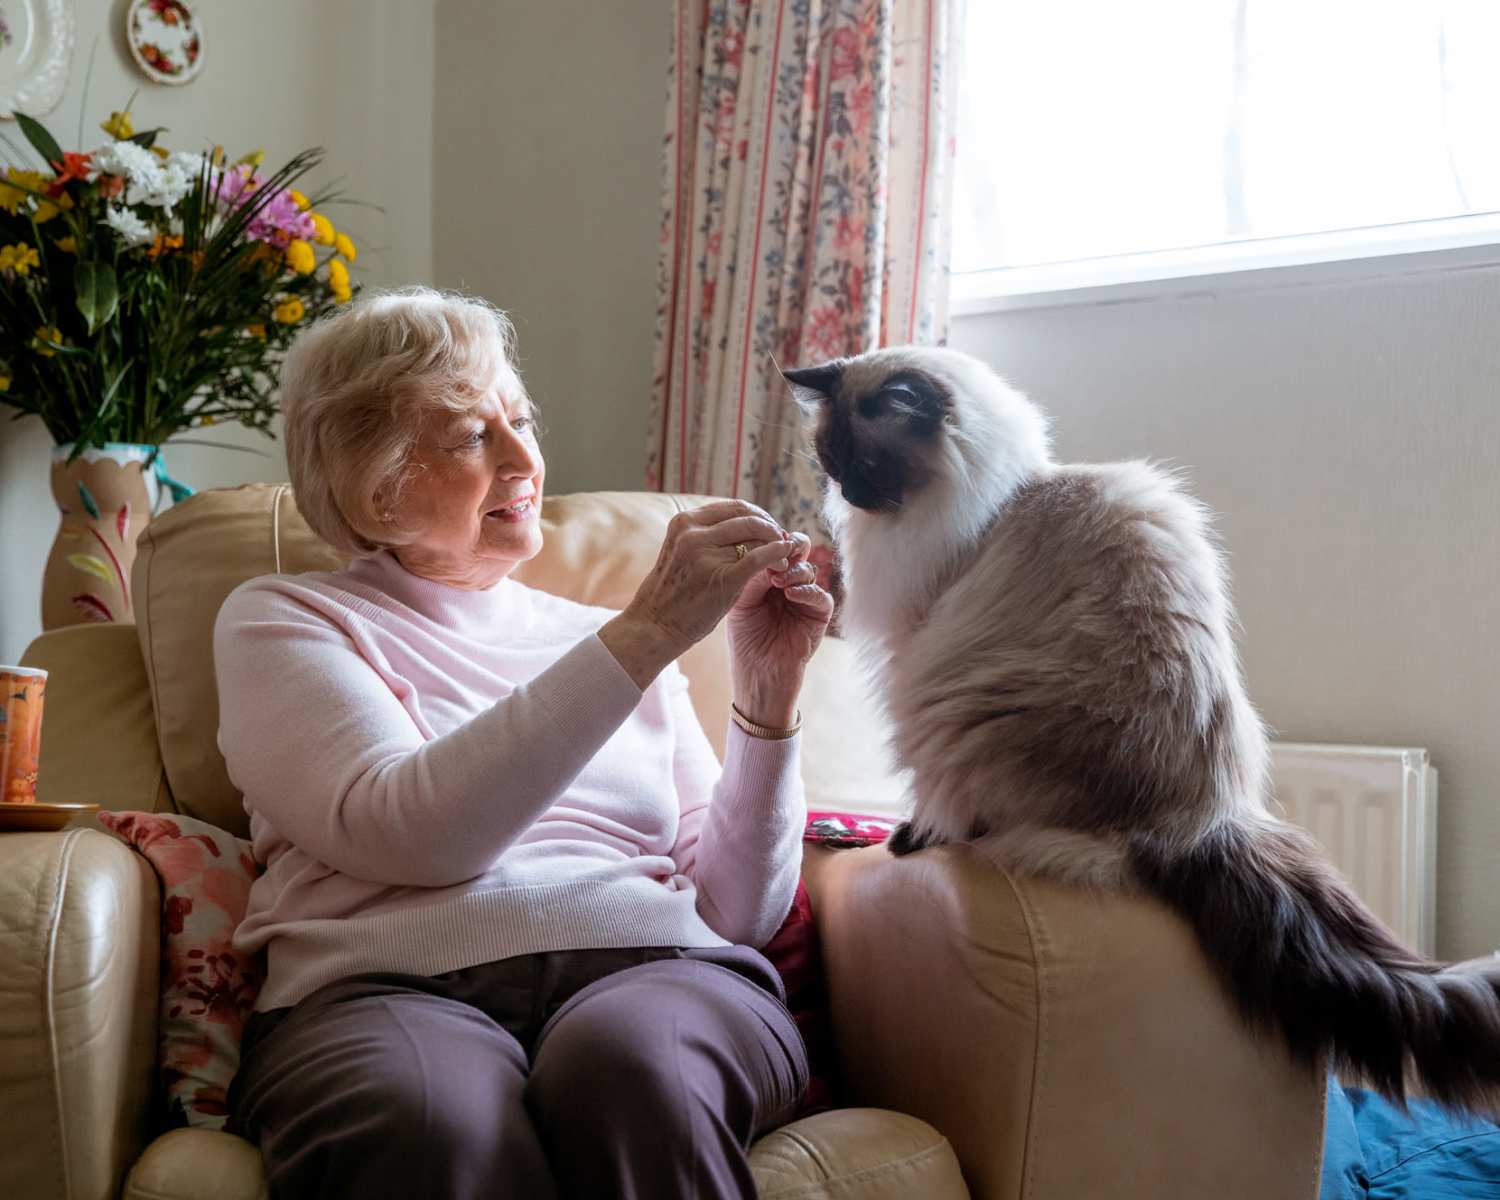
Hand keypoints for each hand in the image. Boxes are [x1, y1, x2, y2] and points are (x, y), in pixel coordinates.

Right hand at [600, 501, 795, 688]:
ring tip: (784, 556)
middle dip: (771, 527)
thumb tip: (745, 526)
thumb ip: (706, 537)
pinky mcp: (722, 577)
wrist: (653, 627)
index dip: (758, 515)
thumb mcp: (680, 552)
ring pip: (756, 535)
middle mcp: (693, 533)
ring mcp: (706, 554)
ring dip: (776, 542)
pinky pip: (758, 558)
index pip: (733, 507)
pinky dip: (777, 554)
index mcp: (684, 522)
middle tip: (782, 541)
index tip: (769, 528)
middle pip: (748, 517)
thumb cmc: (670, 594)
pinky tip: (784, 560)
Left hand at [728, 530, 834, 726]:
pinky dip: (807, 591)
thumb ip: (751, 576)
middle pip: (798, 551)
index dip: (770, 541)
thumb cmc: (745, 641)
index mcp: (768, 576)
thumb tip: (764, 549)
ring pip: (809, 569)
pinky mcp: (819, 616)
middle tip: (778, 549)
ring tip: (778, 581)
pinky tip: (790, 594)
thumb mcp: (740, 603)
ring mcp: (805, 598)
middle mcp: (788, 583)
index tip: (761, 539)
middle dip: (789, 546)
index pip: (774, 547)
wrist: (758, 677)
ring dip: (794, 571)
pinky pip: (821, 596)